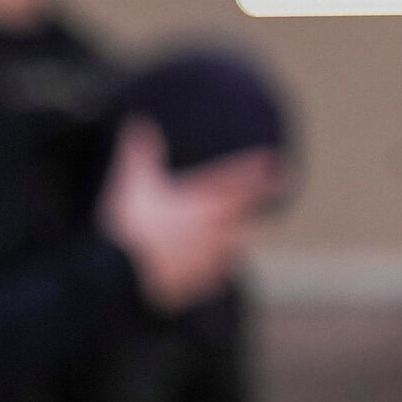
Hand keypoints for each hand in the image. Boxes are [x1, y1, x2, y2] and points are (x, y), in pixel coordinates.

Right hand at [96, 120, 277, 311]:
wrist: (121, 276)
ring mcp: (207, 256)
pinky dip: (219, 271)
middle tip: (279, 184)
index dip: (255, 169)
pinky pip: (215, 276)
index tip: (275, 159)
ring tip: (248, 229)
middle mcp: (212, 228)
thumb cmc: (130, 226)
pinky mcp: (196, 281)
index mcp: (200, 201)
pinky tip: (222, 274)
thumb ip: (140, 151)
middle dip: (260, 195)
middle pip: (243, 209)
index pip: (235, 180)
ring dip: (242, 233)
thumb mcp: (133, 181)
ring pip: (236, 243)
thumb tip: (138, 120)